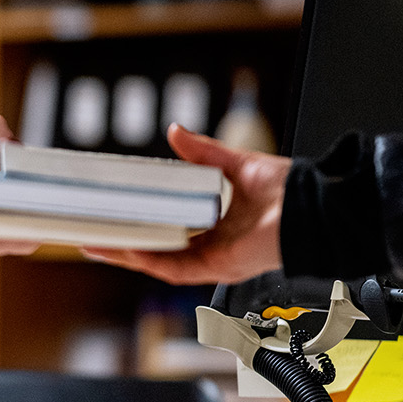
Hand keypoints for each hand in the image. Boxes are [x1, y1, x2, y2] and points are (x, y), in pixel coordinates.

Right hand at [86, 123, 289, 283]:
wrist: (312, 207)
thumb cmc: (289, 192)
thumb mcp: (235, 164)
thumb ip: (203, 152)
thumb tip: (175, 132)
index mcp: (216, 228)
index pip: (168, 232)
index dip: (139, 227)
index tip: (112, 217)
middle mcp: (212, 248)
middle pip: (156, 251)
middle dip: (121, 245)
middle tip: (90, 234)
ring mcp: (214, 260)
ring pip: (158, 262)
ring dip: (126, 254)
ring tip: (96, 244)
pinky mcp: (218, 266)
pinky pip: (176, 269)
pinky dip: (150, 260)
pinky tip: (128, 250)